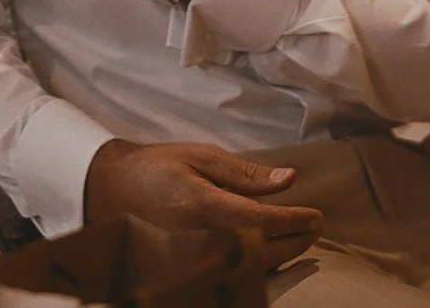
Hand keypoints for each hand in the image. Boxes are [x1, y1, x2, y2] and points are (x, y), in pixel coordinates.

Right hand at [84, 140, 323, 270]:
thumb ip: (246, 173)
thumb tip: (289, 179)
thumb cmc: (158, 168)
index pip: (260, 219)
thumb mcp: (202, 157)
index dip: (293, 221)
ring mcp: (191, 256)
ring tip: (299, 241)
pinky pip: (230, 273)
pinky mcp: (187, 266)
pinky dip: (258, 267)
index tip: (316, 216)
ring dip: (281, 258)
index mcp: (203, 204)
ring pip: (249, 268)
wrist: (112, 190)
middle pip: (260, 250)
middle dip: (295, 241)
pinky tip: (271, 256)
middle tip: (314, 228)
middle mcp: (198, 236)